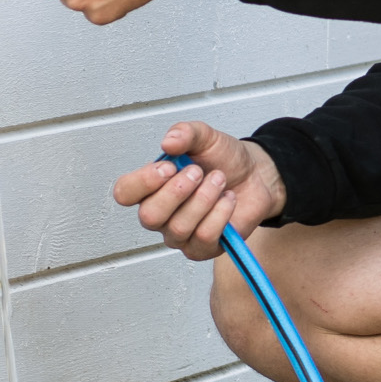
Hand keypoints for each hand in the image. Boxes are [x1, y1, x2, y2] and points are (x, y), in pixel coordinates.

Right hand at [114, 121, 284, 260]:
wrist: (256, 175)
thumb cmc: (223, 159)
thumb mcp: (206, 137)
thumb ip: (185, 133)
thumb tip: (168, 142)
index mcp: (151, 186)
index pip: (125, 193)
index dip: (142, 182)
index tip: (168, 167)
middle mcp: (160, 214)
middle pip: (149, 216)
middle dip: (176, 192)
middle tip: (198, 172)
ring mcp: (180, 235)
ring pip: (179, 228)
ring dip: (204, 199)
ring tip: (220, 180)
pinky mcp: (203, 248)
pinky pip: (204, 238)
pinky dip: (221, 213)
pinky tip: (228, 199)